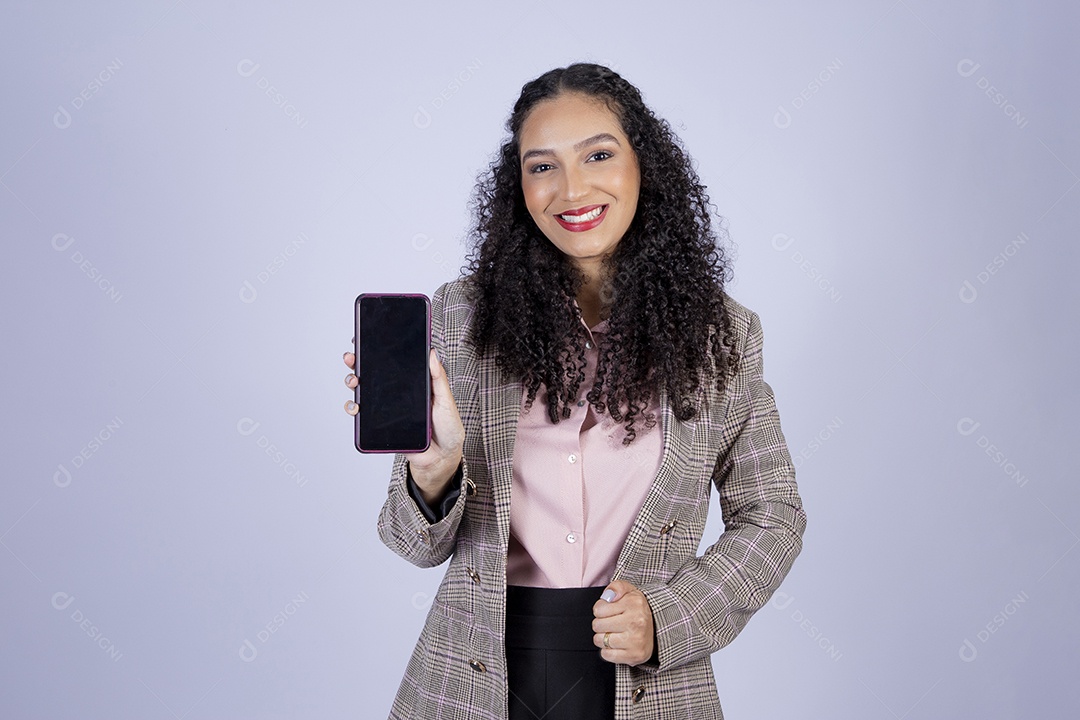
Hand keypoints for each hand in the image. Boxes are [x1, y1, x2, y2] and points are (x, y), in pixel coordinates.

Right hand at [343, 347, 464, 503]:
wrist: (442, 457)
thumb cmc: (448, 428)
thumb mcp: (446, 400)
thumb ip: (439, 378)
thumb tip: (432, 352)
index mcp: (412, 385)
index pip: (392, 364)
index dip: (378, 352)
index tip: (366, 340)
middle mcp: (396, 395)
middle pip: (372, 375)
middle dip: (358, 363)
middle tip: (352, 357)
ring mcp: (387, 410)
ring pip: (363, 392)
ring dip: (352, 383)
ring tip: (354, 381)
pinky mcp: (381, 427)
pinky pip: (362, 417)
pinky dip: (354, 408)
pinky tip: (356, 405)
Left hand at [592, 580, 655, 665]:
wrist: (655, 629)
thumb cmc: (636, 610)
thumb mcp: (629, 591)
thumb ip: (616, 587)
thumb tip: (608, 597)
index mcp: (635, 603)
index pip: (598, 609)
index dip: (600, 609)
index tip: (609, 611)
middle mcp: (636, 622)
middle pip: (597, 625)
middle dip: (600, 624)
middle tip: (611, 622)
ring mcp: (636, 640)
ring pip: (600, 640)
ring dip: (602, 638)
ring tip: (613, 633)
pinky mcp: (634, 656)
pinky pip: (606, 654)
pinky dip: (608, 651)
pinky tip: (617, 644)